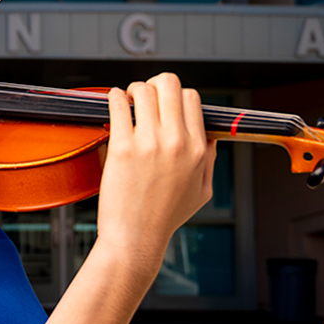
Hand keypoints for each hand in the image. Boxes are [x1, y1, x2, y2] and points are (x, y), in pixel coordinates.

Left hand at [92, 72, 216, 277]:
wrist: (136, 239)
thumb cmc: (165, 217)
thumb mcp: (203, 191)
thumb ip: (210, 160)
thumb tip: (210, 135)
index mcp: (198, 149)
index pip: (192, 98)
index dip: (176, 96)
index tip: (163, 105)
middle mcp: (177, 142)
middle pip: (169, 84)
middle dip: (154, 85)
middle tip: (143, 97)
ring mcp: (149, 143)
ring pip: (143, 89)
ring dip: (132, 91)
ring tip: (127, 102)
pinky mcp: (123, 148)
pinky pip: (118, 104)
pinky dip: (113, 97)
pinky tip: (113, 104)